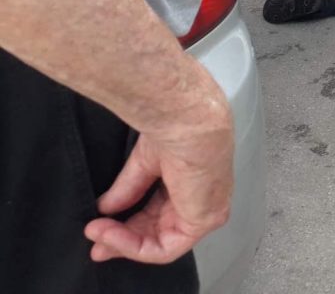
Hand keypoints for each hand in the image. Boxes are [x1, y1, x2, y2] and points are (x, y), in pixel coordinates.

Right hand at [83, 76, 233, 263]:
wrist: (186, 120)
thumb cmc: (175, 127)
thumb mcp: (145, 163)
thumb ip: (129, 189)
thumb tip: (105, 209)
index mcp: (192, 181)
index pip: (160, 212)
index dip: (128, 225)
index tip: (98, 229)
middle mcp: (202, 199)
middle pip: (159, 231)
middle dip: (122, 240)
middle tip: (93, 238)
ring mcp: (206, 211)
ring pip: (160, 243)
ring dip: (123, 242)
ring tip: (95, 232)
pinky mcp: (204, 221)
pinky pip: (166, 248)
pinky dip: (134, 247)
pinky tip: (111, 235)